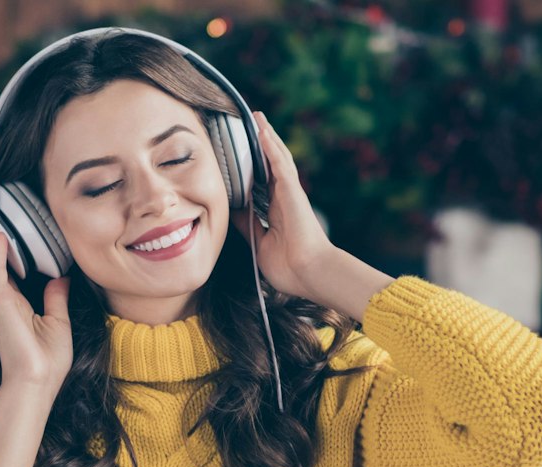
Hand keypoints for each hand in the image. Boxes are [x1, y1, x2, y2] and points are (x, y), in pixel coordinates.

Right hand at [0, 211, 72, 396]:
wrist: (38, 381)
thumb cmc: (48, 360)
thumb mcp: (58, 322)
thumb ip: (56, 298)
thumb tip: (61, 277)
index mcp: (17, 304)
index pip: (6, 270)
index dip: (0, 249)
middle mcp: (5, 300)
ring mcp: (0, 301)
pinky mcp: (1, 304)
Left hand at [233, 111, 335, 300]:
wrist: (309, 274)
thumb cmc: (289, 266)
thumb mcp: (259, 241)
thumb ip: (247, 223)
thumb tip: (232, 208)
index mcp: (276, 211)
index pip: (262, 181)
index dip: (253, 165)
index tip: (242, 152)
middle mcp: (284, 198)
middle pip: (271, 164)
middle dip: (262, 144)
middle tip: (252, 123)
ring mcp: (290, 194)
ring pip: (277, 159)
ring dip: (268, 137)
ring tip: (258, 118)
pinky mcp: (293, 193)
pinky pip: (281, 165)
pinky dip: (272, 148)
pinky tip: (264, 132)